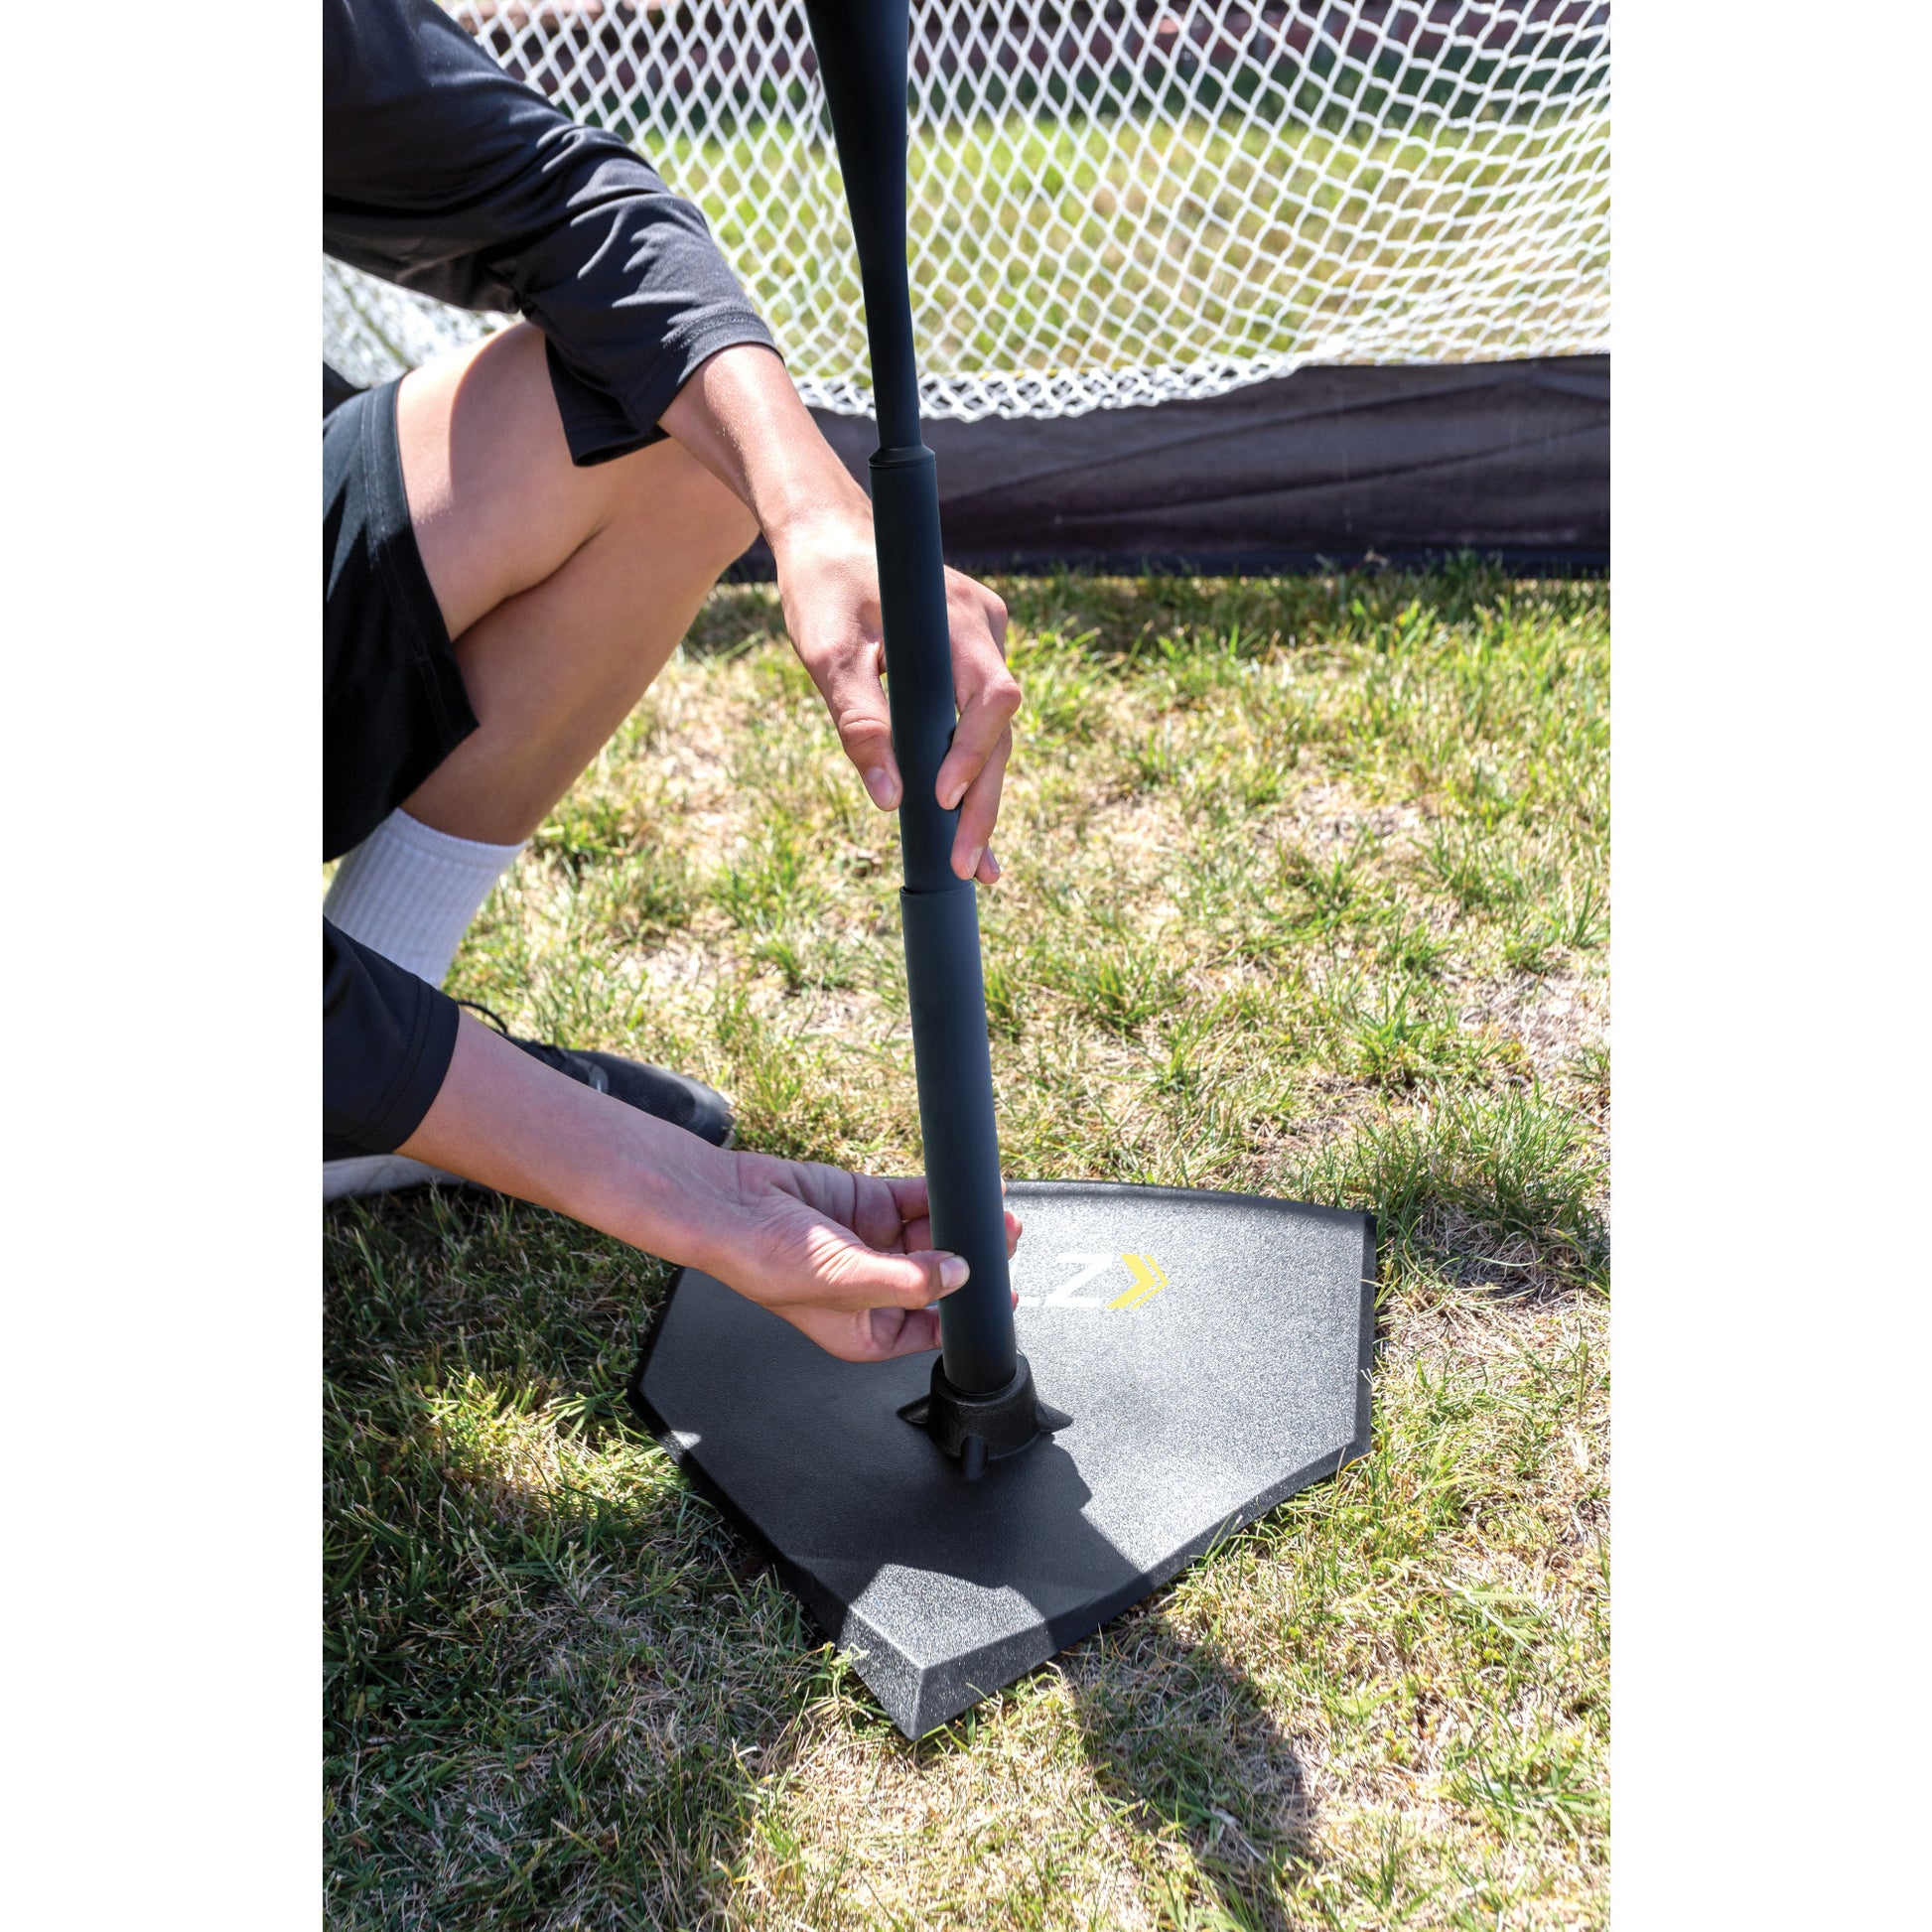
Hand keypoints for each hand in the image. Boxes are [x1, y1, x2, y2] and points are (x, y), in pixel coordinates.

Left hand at [659, 344, 1020, 882]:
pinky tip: (966, 829)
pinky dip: (968, 772)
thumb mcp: (825, 651)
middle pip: (1000, 731)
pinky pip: (977, 723)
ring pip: (993, 734)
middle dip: (982, 804)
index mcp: (958, 620)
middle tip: (964, 868)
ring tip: (971, 868)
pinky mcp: (969, 661)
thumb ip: (857, 720)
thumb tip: (888, 798)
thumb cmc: (822, 583)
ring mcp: (983, 646)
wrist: (826, 533)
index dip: (973, 753)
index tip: (941, 799)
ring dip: (980, 799)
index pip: (992, 697)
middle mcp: (985, 631)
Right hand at [707, 1150, 1022, 1361]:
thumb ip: (910, 1281)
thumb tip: (957, 1275)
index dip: (966, 1315)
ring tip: (991, 1214)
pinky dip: (938, 1194)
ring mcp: (870, 1243)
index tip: (1000, 1300)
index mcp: (865, 1330)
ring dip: (960, 1224)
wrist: (727, 1204)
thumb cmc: (764, 1261)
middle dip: (970, 1259)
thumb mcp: (846, 1282)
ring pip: (931, 1234)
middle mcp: (871, 1289)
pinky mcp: (866, 1203)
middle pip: (937, 1276)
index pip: (930, 1330)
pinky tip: (961, 1190)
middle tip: (1001, 1241)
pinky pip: (914, 1199)